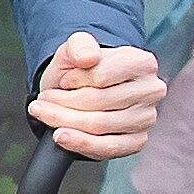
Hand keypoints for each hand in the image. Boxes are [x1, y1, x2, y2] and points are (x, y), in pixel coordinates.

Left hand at [30, 32, 166, 161]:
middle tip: (42, 101)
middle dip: (61, 103)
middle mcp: (150, 91)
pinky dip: (80, 143)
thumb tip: (88, 57)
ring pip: (99, 126)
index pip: (101, 76)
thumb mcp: (76, 48)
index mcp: (142, 63)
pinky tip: (61, 136)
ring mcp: (146, 118)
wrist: (82, 90)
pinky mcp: (137, 141)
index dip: (74, 80)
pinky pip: (108, 148)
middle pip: (98, 102)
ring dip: (63, 122)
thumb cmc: (82, 69)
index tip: (63, 80)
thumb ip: (80, 44)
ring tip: (44, 113)